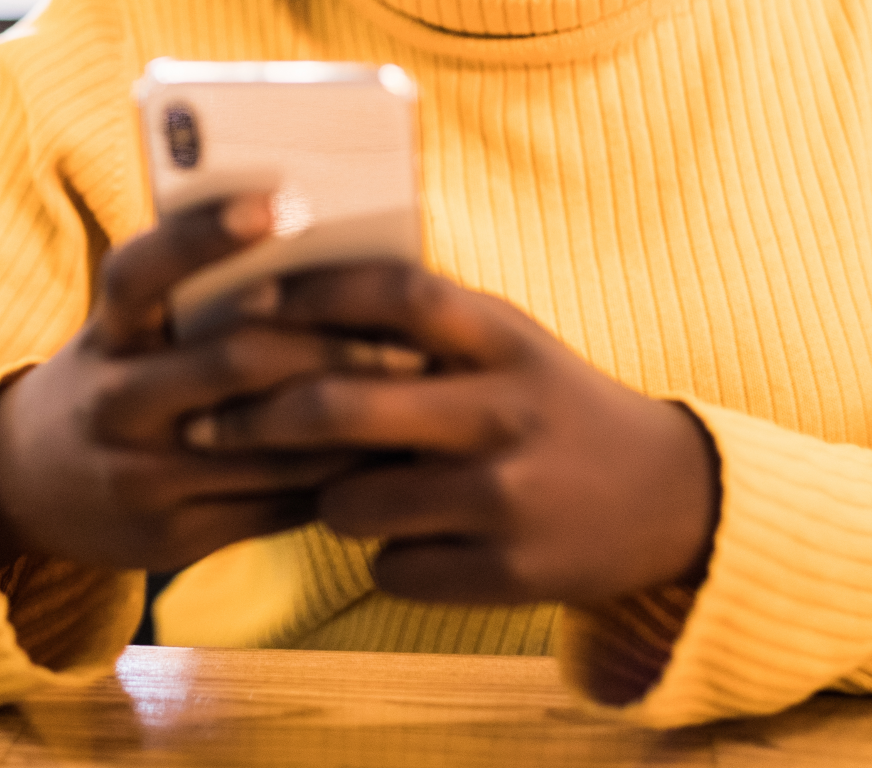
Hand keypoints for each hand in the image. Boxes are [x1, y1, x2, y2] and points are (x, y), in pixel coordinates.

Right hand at [0, 194, 412, 573]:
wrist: (32, 484)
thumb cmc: (120, 373)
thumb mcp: (130, 327)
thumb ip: (196, 295)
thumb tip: (321, 249)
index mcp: (106, 332)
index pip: (143, 271)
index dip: (206, 234)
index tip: (285, 202)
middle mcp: (112, 402)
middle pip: (236, 363)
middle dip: (331, 347)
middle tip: (409, 337)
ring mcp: (139, 476)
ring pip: (271, 444)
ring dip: (352, 417)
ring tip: (417, 393)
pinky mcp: (171, 538)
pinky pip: (276, 505)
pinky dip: (337, 476)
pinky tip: (385, 453)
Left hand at [181, 262, 717, 608]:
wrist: (667, 499)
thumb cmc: (550, 404)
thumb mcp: (505, 343)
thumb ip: (419, 324)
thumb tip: (280, 298)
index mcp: (505, 338)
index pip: (394, 296)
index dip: (310, 295)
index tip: (242, 304)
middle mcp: (508, 411)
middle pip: (347, 407)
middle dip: (258, 418)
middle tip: (204, 425)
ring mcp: (509, 497)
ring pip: (352, 503)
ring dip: (326, 498)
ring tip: (347, 489)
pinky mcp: (511, 575)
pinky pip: (391, 569)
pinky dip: (383, 556)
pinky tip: (415, 541)